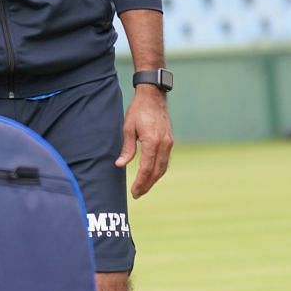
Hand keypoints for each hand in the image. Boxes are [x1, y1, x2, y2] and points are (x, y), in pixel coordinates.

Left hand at [115, 83, 172, 198]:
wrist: (153, 96)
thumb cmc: (138, 110)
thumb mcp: (128, 128)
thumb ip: (126, 149)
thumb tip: (120, 165)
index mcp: (152, 141)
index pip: (147, 168)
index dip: (140, 182)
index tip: (134, 191)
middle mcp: (164, 144)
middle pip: (157, 171)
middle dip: (147, 184)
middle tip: (137, 194)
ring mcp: (169, 142)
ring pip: (163, 167)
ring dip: (154, 179)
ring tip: (143, 188)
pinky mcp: (170, 140)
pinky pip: (165, 160)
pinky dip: (159, 170)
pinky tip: (151, 175)